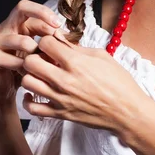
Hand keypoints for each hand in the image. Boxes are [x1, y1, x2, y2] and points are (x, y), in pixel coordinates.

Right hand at [0, 0, 61, 108]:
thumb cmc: (23, 68)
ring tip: (42, 63)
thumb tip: (71, 37)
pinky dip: (25, 68)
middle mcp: (6, 28)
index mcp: (18, 24)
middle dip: (42, 13)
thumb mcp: (40, 53)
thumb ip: (52, 43)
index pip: (33, 10)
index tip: (60, 25)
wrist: (1, 89)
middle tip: (56, 25)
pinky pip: (13, 60)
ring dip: (36, 52)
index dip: (48, 15)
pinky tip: (29, 74)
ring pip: (21, 39)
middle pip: (22, 7)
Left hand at [21, 29, 152, 136]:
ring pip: (27, 82)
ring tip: (42, 75)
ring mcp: (60, 99)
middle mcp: (64, 80)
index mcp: (76, 63)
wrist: (127, 111)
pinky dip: (29, 100)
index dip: (47, 40)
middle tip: (44, 58)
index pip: (45, 43)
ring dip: (32, 75)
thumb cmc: (119, 82)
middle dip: (35, 56)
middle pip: (30, 62)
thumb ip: (78, 48)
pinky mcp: (59, 114)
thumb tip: (60, 39)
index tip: (52, 45)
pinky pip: (32, 109)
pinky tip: (37, 93)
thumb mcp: (102, 56)